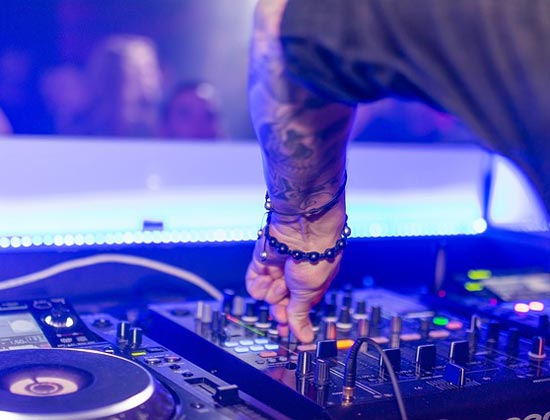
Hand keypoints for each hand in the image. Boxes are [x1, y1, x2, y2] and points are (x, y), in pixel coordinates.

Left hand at [245, 206, 345, 342]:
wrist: (304, 230)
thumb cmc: (316, 257)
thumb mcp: (309, 293)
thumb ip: (300, 315)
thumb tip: (305, 337)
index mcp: (311, 285)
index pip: (297, 309)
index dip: (291, 321)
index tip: (285, 332)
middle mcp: (293, 277)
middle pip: (279, 304)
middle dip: (280, 309)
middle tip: (282, 310)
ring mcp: (277, 269)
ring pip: (267, 296)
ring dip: (273, 293)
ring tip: (282, 282)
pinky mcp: (262, 261)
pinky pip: (254, 283)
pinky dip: (258, 285)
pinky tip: (266, 279)